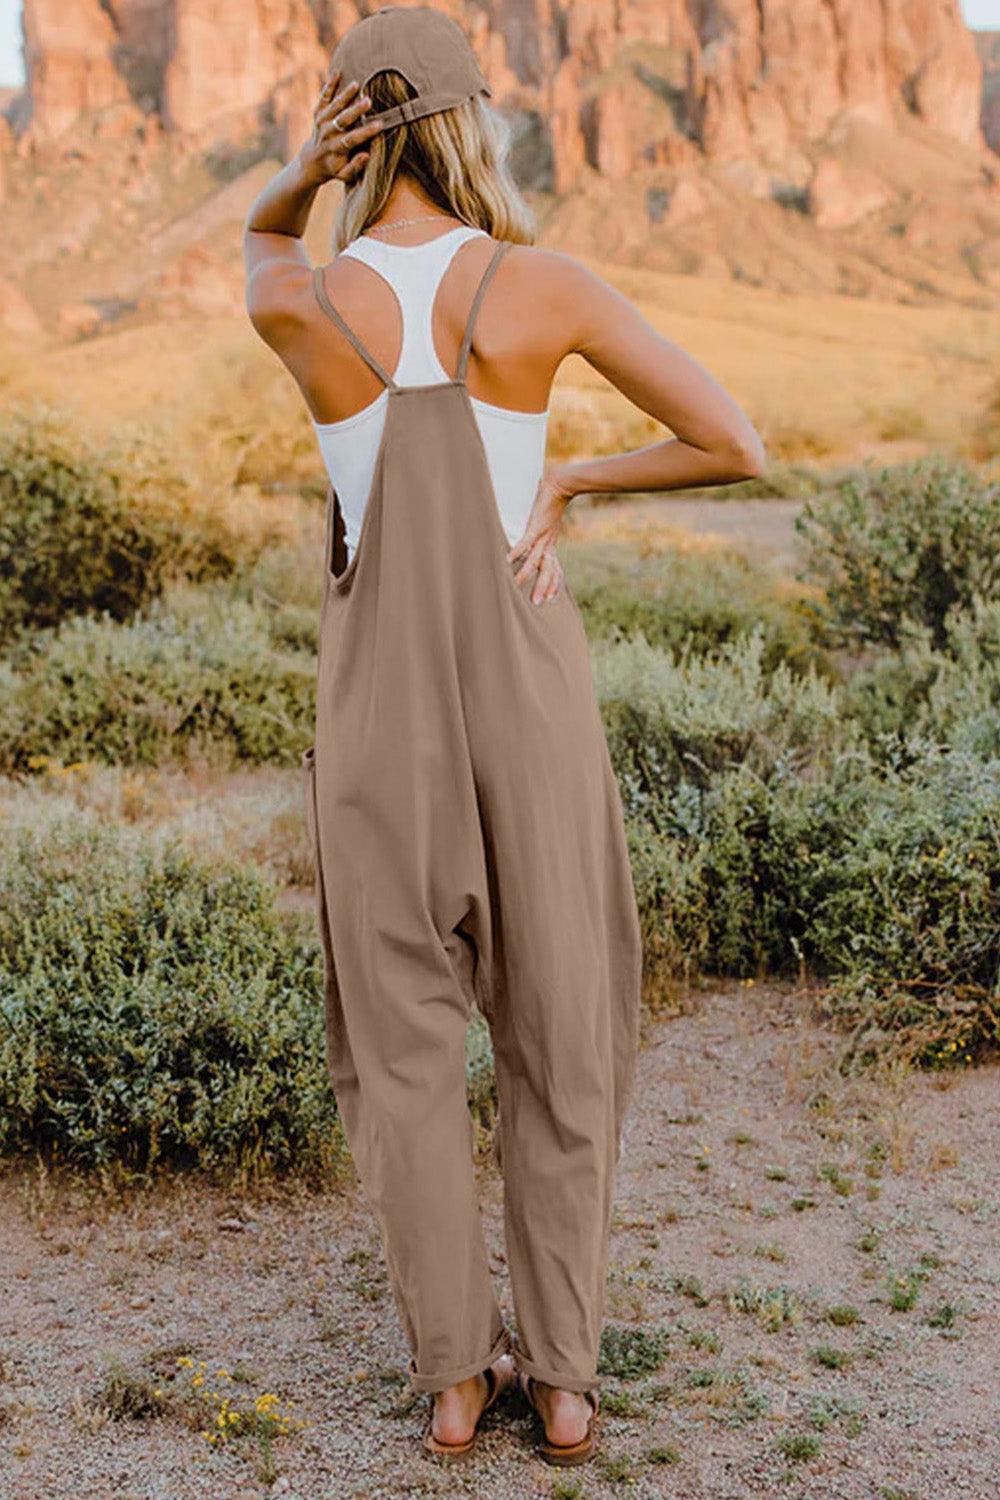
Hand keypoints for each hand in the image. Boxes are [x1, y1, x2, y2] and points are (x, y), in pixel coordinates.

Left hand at [300, 68, 382, 186]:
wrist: (312, 162)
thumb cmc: (334, 169)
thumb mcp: (344, 175)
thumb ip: (355, 167)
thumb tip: (367, 156)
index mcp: (336, 149)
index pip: (352, 139)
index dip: (366, 132)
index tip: (380, 124)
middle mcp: (327, 134)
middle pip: (342, 120)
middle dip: (355, 110)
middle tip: (368, 101)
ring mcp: (321, 122)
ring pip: (333, 106)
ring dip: (345, 95)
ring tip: (356, 84)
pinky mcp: (318, 113)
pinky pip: (323, 97)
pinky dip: (329, 86)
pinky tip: (337, 73)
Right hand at [506, 466, 576, 604]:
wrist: (561, 484)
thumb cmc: (552, 501)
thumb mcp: (547, 522)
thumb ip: (540, 531)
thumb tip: (533, 533)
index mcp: (550, 543)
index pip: (554, 568)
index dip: (554, 583)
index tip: (552, 598)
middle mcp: (548, 542)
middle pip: (547, 569)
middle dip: (543, 587)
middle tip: (538, 603)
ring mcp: (542, 535)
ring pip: (536, 559)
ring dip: (526, 573)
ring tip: (516, 585)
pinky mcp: (536, 525)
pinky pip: (526, 541)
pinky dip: (517, 551)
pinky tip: (508, 559)